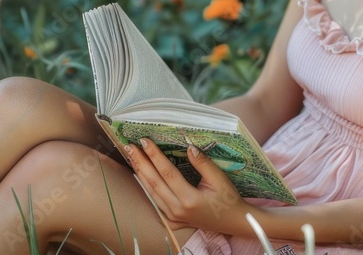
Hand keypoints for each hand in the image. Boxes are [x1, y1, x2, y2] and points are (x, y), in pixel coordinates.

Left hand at [123, 138, 249, 233]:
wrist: (232, 222)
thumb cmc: (228, 199)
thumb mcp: (219, 179)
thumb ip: (203, 163)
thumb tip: (189, 148)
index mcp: (189, 199)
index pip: (167, 173)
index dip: (155, 156)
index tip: (145, 141)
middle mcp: (177, 210)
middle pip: (154, 183)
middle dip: (141, 163)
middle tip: (130, 147)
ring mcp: (173, 218)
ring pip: (151, 193)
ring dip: (141, 174)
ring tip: (132, 158)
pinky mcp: (172, 222)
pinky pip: (156, 203)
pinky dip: (147, 189)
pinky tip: (141, 176)